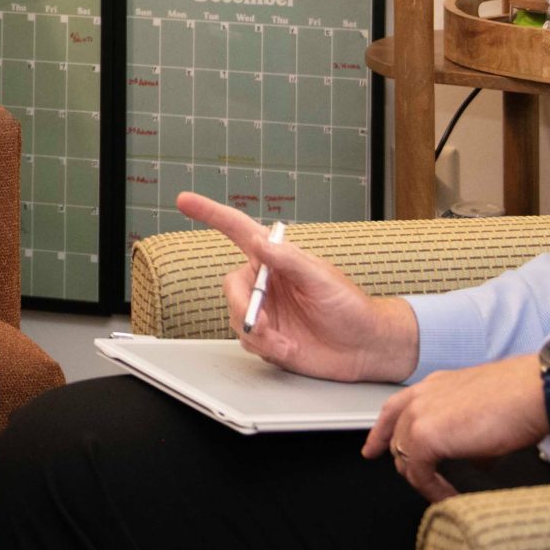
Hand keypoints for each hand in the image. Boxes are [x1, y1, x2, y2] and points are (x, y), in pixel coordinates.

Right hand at [177, 192, 418, 382]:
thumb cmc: (350, 306)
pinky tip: (288, 348)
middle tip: (260, 324)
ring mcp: (266, 311)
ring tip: (285, 341)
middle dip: (242, 307)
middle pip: (231, 288)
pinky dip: (265, 347)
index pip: (237, 230)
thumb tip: (261, 242)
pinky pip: (248, 341)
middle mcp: (266, 283)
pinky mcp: (269, 338)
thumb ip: (289, 260)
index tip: (184, 201)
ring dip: (258, 333)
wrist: (365, 348)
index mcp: (276, 260)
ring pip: (236, 318)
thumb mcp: (322, 279)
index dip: (210, 214)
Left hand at [361, 355, 549, 503]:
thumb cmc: (523, 399)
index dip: (380, 433)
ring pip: (404, 459)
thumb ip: (473, 437)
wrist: (534, 391)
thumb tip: (477, 460)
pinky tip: (448, 498)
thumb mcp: (488, 416)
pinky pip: (418, 474)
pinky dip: (433, 491)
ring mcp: (419, 415)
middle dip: (406, 465)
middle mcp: (421, 397)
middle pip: (396, 438)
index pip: (395, 410)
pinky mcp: (425, 437)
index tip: (372, 450)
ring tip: (442, 496)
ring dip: (422, 481)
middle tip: (422, 484)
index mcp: (434, 386)